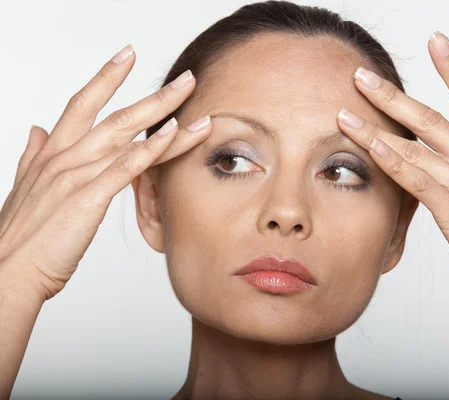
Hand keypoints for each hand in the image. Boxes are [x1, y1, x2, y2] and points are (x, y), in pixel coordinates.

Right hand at [0, 44, 211, 300]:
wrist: (7, 272)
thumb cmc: (21, 236)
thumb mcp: (25, 187)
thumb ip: (33, 155)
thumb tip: (35, 130)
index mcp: (51, 153)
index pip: (81, 104)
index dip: (105, 78)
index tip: (127, 56)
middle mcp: (64, 157)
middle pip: (115, 115)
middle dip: (154, 95)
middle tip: (185, 79)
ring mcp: (76, 174)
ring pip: (127, 135)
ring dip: (164, 115)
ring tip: (193, 99)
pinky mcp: (87, 197)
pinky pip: (126, 166)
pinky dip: (151, 148)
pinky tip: (174, 133)